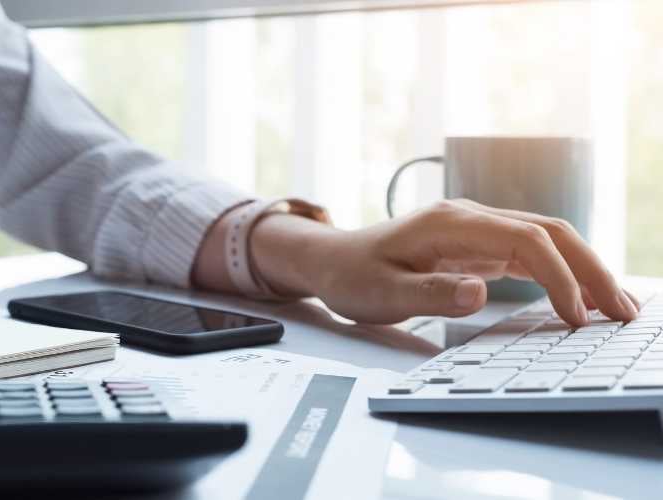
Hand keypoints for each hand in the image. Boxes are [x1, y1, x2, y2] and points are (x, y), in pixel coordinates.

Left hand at [245, 199, 638, 325]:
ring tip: (616, 308)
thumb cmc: (352, 276)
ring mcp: (475, 229)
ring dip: (583, 269)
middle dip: (590, 269)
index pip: (525, 240)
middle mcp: (469, 218)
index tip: (576, 317)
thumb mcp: (382, 293)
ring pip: (545, 239)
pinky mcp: (476, 245)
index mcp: (450, 224)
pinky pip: (529, 252)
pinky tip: (579, 297)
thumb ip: (430, 293)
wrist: (330, 260)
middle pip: (548, 232)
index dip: (559, 276)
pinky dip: (560, 272)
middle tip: (624, 312)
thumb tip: (480, 293)